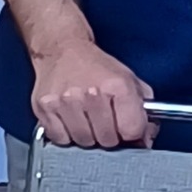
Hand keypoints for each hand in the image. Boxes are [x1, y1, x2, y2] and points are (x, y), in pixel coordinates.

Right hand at [31, 39, 155, 148]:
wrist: (62, 49)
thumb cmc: (96, 67)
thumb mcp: (129, 81)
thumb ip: (144, 111)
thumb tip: (145, 140)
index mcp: (118, 85)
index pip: (132, 130)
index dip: (132, 134)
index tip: (126, 128)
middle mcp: (91, 93)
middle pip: (108, 140)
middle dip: (109, 135)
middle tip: (104, 121)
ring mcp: (66, 101)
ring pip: (83, 142)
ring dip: (87, 135)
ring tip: (85, 118)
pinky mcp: (45, 108)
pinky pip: (61, 139)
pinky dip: (66, 134)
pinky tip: (69, 119)